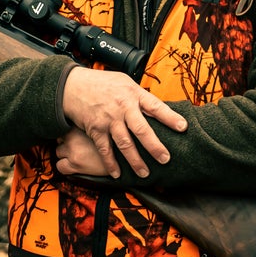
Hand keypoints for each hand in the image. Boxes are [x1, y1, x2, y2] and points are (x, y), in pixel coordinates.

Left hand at [54, 127, 110, 178]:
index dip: (69, 134)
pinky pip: (60, 166)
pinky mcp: (75, 163)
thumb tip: (81, 123)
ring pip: (58, 152)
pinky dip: (64, 168)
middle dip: (66, 144)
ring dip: (65, 155)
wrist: (123, 161)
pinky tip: (73, 167)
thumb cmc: (115, 146)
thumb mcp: (103, 129)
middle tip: (78, 148)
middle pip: (60, 138)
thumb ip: (91, 126)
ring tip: (78, 157)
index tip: (75, 138)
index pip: (65, 126)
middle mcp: (75, 135)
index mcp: (82, 125)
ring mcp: (74, 149)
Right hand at [60, 68, 187, 179]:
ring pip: (125, 144)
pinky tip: (117, 174)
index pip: (156, 107)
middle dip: (154, 146)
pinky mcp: (96, 129)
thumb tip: (156, 109)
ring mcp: (109, 120)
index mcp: (133, 94)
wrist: (73, 86)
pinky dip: (111, 163)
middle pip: (142, 130)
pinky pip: (105, 150)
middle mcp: (122, 107)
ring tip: (144, 173)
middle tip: (165, 159)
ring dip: (135, 161)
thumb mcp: (124, 81)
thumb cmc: (101, 83)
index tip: (183, 128)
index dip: (170, 118)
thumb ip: (139, 96)